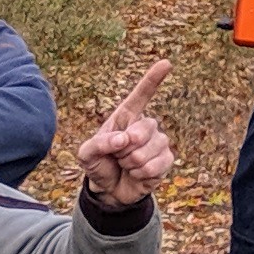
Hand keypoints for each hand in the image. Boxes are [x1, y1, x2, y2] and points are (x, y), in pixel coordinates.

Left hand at [74, 57, 175, 212]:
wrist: (109, 190)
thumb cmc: (98, 165)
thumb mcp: (87, 154)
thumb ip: (99, 144)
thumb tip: (124, 139)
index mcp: (126, 118)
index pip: (141, 95)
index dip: (153, 79)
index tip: (166, 63)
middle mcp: (145, 126)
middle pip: (145, 128)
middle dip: (126, 147)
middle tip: (117, 155)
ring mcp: (158, 143)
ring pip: (148, 150)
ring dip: (132, 163)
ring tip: (126, 165)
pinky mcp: (166, 160)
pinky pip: (158, 165)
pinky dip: (142, 173)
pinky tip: (137, 174)